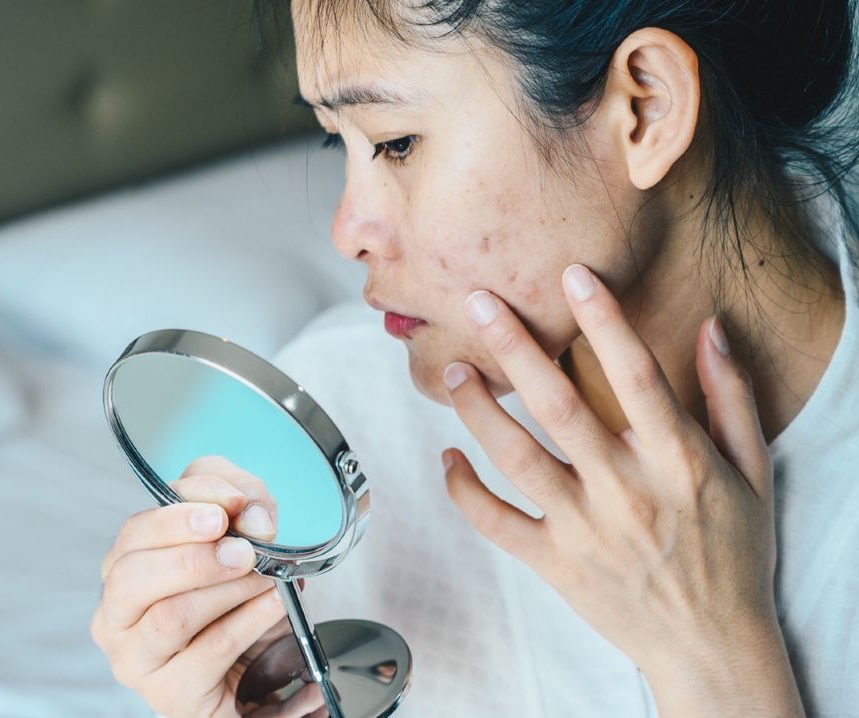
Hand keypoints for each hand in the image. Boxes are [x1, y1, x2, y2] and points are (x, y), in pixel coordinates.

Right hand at [91, 455, 299, 717]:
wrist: (256, 674)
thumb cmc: (234, 601)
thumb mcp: (237, 539)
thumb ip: (240, 504)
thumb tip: (251, 511)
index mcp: (121, 569)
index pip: (134, 532)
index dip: (180, 514)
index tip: (229, 506)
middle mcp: (116, 616)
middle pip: (131, 577)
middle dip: (192, 557)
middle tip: (243, 549)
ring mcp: (137, 661)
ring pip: (169, 617)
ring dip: (226, 590)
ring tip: (266, 576)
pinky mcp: (170, 695)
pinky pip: (208, 651)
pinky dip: (248, 621)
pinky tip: (273, 605)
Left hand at [440, 264, 801, 714]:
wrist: (712, 645)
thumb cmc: (733, 554)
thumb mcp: (752, 473)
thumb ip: (729, 398)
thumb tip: (710, 328)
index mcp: (677, 461)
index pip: (637, 375)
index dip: (604, 320)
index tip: (573, 274)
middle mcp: (626, 490)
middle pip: (559, 407)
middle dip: (515, 347)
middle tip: (476, 301)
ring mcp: (584, 529)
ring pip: (517, 457)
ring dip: (477, 411)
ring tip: (452, 371)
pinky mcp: (554, 563)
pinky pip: (496, 522)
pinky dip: (464, 491)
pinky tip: (448, 458)